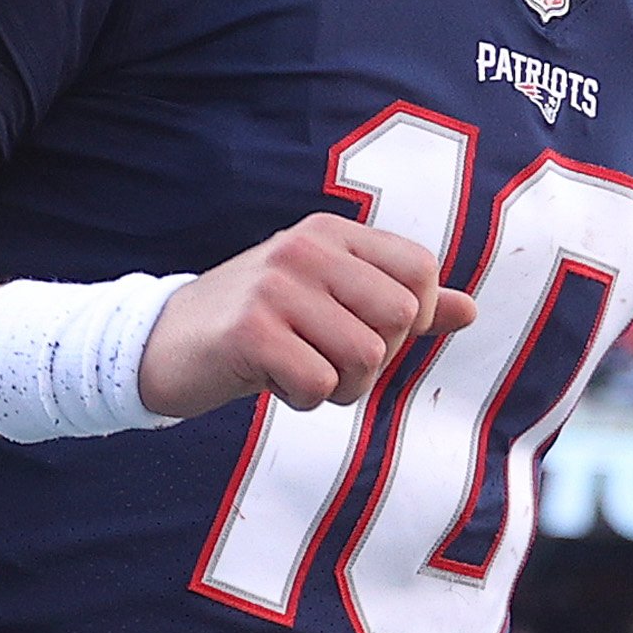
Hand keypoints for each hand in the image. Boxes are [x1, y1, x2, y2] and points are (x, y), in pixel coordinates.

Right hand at [137, 213, 476, 417]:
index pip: (420, 269)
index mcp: (330, 233)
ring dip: (338, 386)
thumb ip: (399, 303)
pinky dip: (302, 399)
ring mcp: (275, 286)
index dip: (410, 318)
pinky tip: (270, 380)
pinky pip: (318, 384)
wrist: (161, 344)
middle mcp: (305, 248)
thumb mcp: (329, 300)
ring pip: (363, 356)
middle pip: (398, 316)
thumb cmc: (258, 326)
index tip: (366, 332)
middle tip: (327, 359)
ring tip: (296, 369)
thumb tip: (470, 310)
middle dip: (375, 358)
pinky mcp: (250, 331)